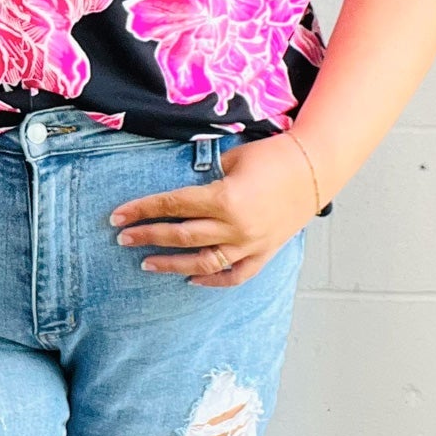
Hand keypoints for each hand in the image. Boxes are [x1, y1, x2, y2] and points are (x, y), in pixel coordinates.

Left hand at [109, 134, 314, 285]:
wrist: (317, 168)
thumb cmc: (274, 155)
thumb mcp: (233, 157)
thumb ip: (205, 176)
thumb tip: (181, 188)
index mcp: (224, 199)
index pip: (172, 206)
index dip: (142, 210)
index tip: (118, 216)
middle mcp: (235, 227)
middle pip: (181, 236)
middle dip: (148, 236)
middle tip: (123, 238)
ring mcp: (251, 243)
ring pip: (203, 262)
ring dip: (172, 264)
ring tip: (147, 263)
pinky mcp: (265, 252)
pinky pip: (235, 275)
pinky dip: (213, 280)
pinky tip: (191, 279)